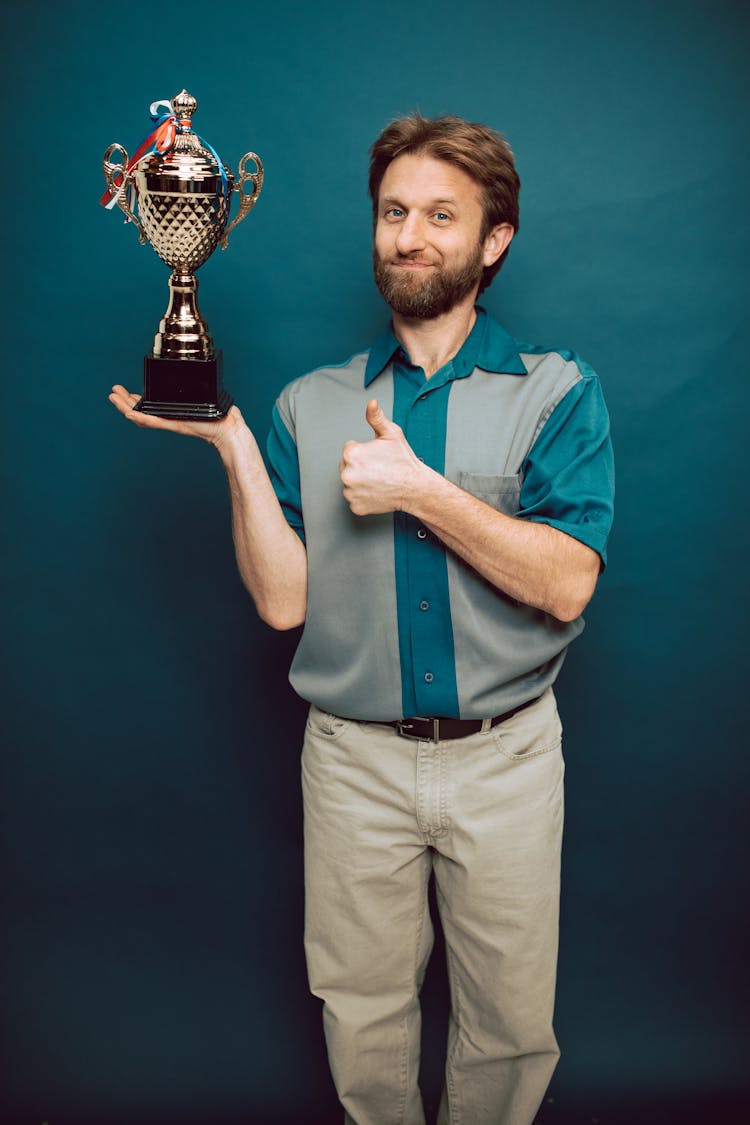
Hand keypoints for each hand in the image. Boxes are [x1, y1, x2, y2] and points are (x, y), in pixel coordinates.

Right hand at [108, 385, 245, 450]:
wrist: (228, 429)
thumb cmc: (221, 416)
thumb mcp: (205, 397)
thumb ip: (199, 387)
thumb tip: (200, 373)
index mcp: (173, 411)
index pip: (150, 406)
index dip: (135, 401)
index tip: (125, 393)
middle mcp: (169, 417)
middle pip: (141, 411)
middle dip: (125, 402)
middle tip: (113, 393)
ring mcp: (170, 422)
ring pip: (142, 417)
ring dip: (126, 408)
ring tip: (113, 399)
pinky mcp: (175, 425)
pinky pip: (154, 422)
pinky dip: (140, 417)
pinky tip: (129, 413)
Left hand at [339, 399, 425, 515]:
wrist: (415, 487)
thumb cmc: (404, 461)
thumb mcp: (391, 434)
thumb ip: (376, 417)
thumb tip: (371, 403)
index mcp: (352, 454)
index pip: (349, 449)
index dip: (364, 451)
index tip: (377, 456)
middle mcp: (347, 474)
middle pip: (347, 466)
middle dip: (359, 465)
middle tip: (378, 468)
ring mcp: (350, 492)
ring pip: (350, 482)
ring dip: (360, 480)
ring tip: (378, 479)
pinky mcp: (355, 506)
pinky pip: (354, 498)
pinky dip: (363, 496)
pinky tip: (376, 490)